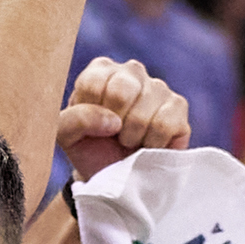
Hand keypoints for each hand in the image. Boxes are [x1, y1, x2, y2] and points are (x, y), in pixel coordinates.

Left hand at [58, 56, 191, 181]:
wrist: (115, 173)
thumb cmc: (89, 147)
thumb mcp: (65, 135)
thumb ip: (74, 120)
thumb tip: (113, 121)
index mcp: (100, 70)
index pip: (92, 84)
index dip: (90, 114)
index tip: (91, 126)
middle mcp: (131, 71)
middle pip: (121, 92)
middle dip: (112, 125)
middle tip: (112, 135)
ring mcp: (158, 86)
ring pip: (142, 114)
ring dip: (131, 138)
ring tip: (129, 141)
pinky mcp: (178, 106)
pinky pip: (165, 125)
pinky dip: (152, 144)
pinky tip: (147, 145)